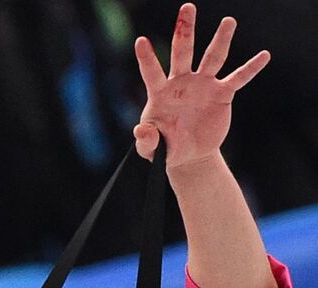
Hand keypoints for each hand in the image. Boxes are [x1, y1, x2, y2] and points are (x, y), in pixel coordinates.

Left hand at [133, 3, 269, 170]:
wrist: (189, 155)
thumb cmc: (165, 148)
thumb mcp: (151, 149)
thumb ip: (146, 140)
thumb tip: (142, 131)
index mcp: (161, 92)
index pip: (152, 72)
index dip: (147, 58)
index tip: (140, 41)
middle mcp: (182, 82)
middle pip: (183, 52)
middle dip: (185, 30)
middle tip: (187, 7)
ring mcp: (203, 85)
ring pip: (212, 58)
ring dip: (220, 40)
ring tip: (229, 21)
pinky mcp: (221, 94)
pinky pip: (238, 79)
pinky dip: (251, 68)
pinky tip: (264, 56)